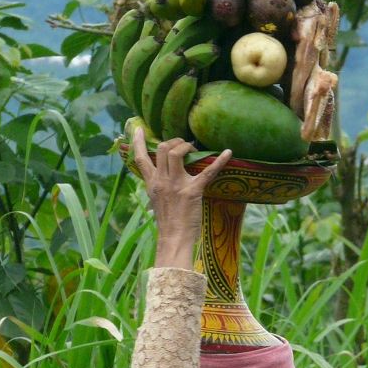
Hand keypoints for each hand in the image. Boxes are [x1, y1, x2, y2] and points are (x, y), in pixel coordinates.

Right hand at [131, 128, 231, 268]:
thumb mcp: (156, 201)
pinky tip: (228, 152)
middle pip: (163, 148)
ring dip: (187, 146)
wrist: (174, 239)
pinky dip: (220, 161)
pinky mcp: (193, 191)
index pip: (141, 158)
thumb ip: (158, 186)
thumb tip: (161, 177)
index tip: (139, 129)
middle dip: (175, 141)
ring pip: (176, 152)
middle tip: (184, 145)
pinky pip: (208, 171)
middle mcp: (162, 181)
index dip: (138, 142)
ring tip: (194, 149)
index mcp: (152, 184)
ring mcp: (176, 185)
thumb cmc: (168, 223)